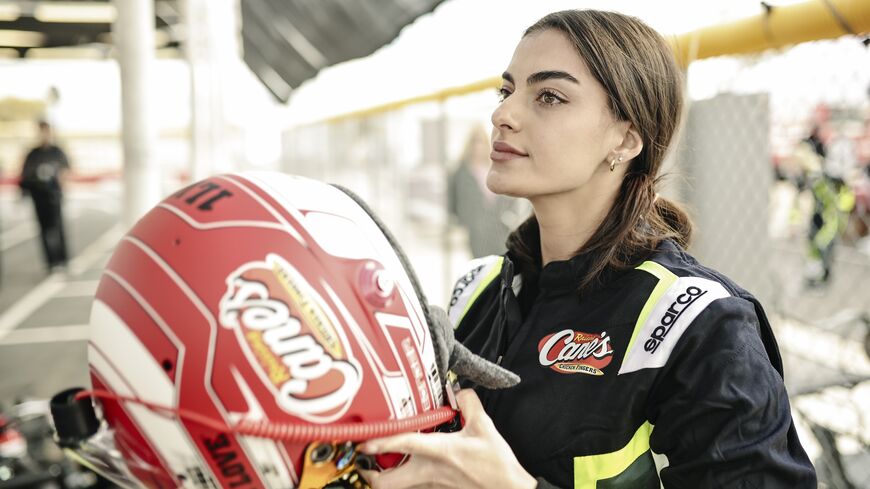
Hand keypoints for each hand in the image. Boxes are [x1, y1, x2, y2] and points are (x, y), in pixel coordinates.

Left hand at [359, 389, 535, 488]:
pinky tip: (405, 472)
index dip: (380, 442)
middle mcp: (430, 472)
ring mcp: (432, 487)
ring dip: (383, 480)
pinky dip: (404, 483)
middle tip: (363, 460)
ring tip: (377, 467)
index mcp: (440, 451)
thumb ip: (469, 404)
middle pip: (386, 483)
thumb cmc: (497, 464)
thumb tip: (459, 391)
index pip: (403, 444)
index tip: (362, 440)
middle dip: (368, 474)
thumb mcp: (485, 426)